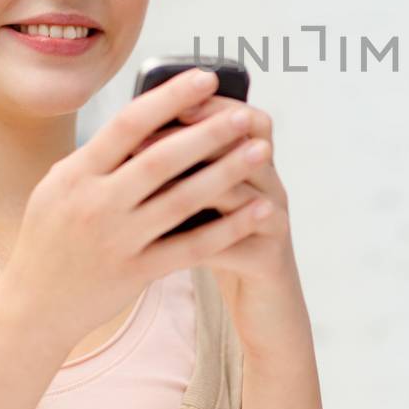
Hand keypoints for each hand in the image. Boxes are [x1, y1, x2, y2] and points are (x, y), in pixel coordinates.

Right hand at [0, 67, 277, 353]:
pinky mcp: (136, 273)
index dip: (169, 97)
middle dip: (208, 134)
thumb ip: (97, 156)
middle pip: (161, 159)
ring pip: (182, 201)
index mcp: (75, 174)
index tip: (205, 77)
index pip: (127, 124)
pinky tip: (259, 210)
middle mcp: (95, 204)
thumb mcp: (58, 187)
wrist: (34, 307)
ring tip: (261, 151)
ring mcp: (117, 240)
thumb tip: (145, 116)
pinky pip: (192, 247)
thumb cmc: (51, 237)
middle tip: (244, 115)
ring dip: (227, 173)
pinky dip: (229, 227)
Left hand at [168, 96, 310, 357]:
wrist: (266, 306)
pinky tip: (163, 240)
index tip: (162, 103)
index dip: (209, 107)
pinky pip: (236, 242)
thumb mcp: (207, 205)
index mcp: (257, 168)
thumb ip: (185, 173)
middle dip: (197, 137)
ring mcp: (276, 221)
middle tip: (147, 140)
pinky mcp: (270, 259)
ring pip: (241, 191)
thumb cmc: (224, 248)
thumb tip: (133, 137)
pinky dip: (201, 238)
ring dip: (196, 184)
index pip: (246, 118)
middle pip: (248, 145)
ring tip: (151, 186)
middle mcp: (272, 187)